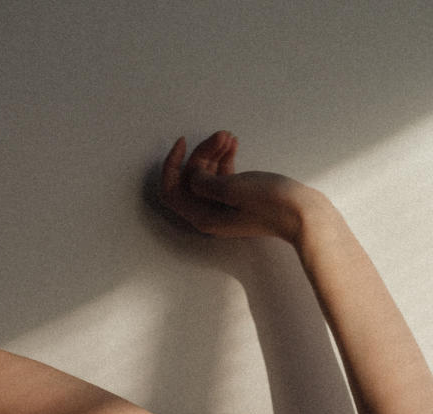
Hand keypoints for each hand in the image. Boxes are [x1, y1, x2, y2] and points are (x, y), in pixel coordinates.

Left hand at [158, 131, 312, 242]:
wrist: (303, 214)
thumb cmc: (269, 202)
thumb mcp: (230, 189)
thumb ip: (203, 182)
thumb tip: (191, 176)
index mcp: (202, 217)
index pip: (171, 192)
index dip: (171, 166)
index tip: (182, 142)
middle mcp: (209, 215)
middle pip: (190, 180)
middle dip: (200, 154)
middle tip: (220, 135)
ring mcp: (224, 208)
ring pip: (207, 176)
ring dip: (213, 153)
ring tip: (228, 136)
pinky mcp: (239, 201)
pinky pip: (223, 178)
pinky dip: (225, 160)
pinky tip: (233, 143)